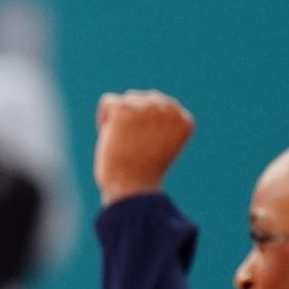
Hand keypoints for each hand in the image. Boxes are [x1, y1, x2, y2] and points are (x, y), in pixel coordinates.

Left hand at [95, 90, 196, 204]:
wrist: (132, 188)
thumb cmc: (142, 173)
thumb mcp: (160, 146)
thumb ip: (160, 123)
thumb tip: (149, 100)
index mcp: (184, 120)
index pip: (161, 107)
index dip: (147, 127)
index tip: (147, 147)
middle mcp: (170, 110)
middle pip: (143, 99)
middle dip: (133, 120)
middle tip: (133, 147)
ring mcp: (148, 108)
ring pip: (126, 100)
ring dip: (119, 120)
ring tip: (124, 143)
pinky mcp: (126, 109)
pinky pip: (108, 102)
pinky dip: (104, 119)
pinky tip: (112, 138)